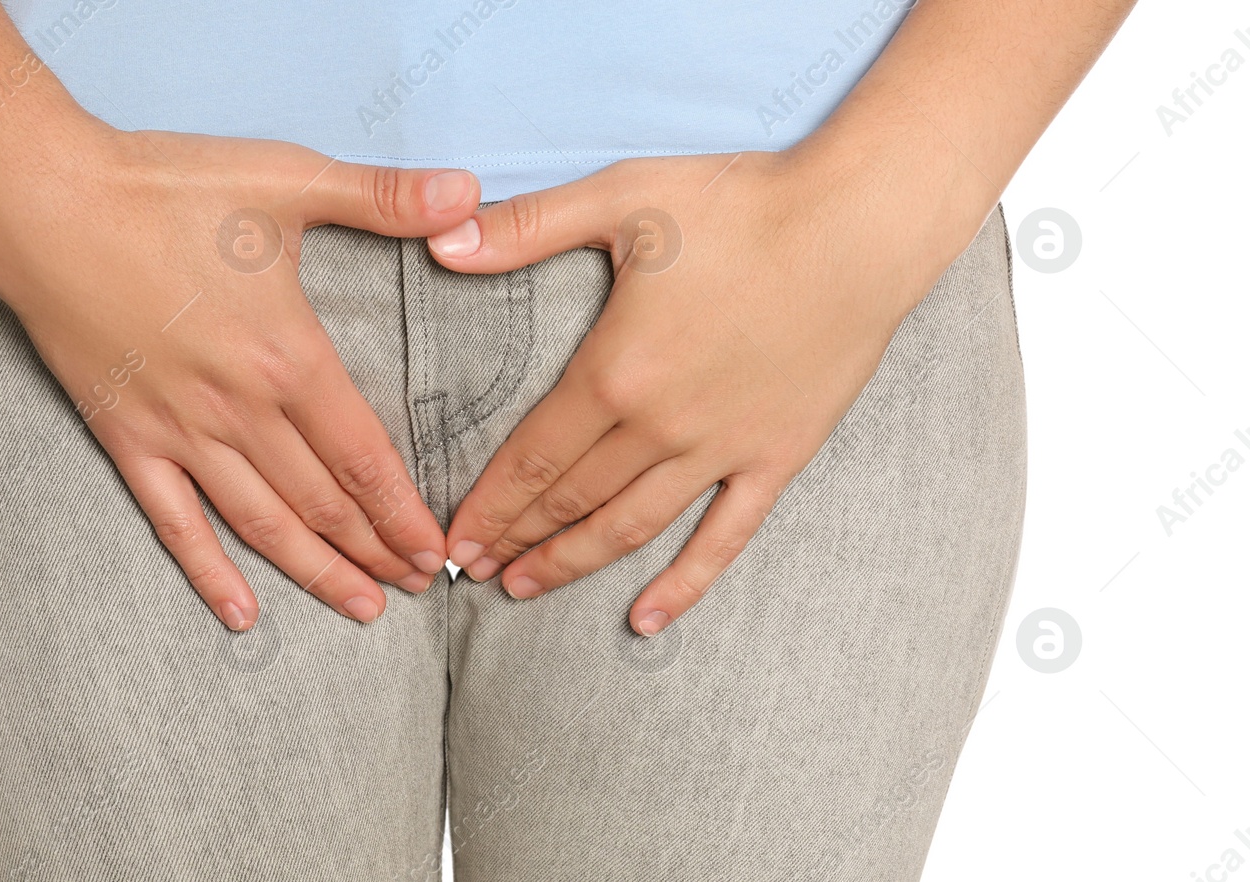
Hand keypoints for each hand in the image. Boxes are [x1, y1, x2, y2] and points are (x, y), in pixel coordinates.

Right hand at [0, 123, 480, 630]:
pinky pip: (174, 522)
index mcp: (288, 356)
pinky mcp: (126, 437)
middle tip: (418, 588)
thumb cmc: (163, 187)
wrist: (42, 203)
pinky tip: (241, 614)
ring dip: (317, 572)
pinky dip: (209, 572)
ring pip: (263, 524)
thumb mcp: (287, 178)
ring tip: (362, 608)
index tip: (438, 553)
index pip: (364, 458)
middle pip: (324, 503)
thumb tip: (472, 191)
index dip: (405, 514)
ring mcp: (180, 432)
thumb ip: (387, 195)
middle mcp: (240, 410)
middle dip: (377, 552)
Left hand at [427, 149, 971, 634]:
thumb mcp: (622, 197)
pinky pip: (724, 537)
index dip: (486, 507)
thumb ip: (526, 226)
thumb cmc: (742, 203)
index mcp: (614, 371)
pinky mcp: (775, 457)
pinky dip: (684, 585)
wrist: (862, 226)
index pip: (530, 460)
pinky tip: (646, 621)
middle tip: (470, 572)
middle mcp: (661, 426)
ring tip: (524, 589)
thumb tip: (440, 238)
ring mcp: (721, 450)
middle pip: (569, 501)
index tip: (453, 540)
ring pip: (629, 527)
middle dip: (513, 540)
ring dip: (571, 563)